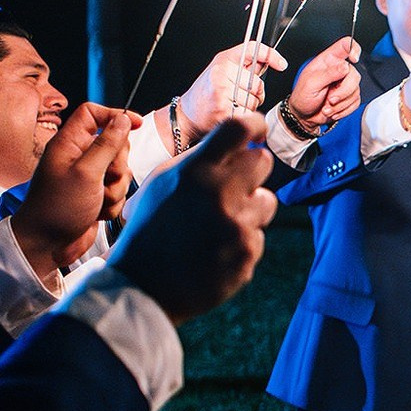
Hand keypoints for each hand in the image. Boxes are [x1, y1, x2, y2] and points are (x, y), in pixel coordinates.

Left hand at [12, 103, 132, 277]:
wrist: (47, 244)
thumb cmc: (57, 208)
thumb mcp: (86, 173)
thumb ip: (107, 144)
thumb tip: (123, 120)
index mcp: (69, 144)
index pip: (93, 113)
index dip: (115, 115)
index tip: (136, 124)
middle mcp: (78, 157)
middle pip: (114, 143)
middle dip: (119, 163)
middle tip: (107, 178)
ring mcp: (88, 176)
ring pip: (120, 169)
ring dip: (117, 187)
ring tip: (100, 201)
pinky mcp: (95, 194)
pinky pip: (118, 190)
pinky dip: (113, 202)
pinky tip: (98, 212)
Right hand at [107, 113, 277, 324]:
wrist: (143, 285)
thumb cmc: (151, 229)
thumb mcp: (162, 183)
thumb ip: (199, 160)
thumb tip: (240, 140)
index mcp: (196, 170)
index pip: (240, 128)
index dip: (254, 124)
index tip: (256, 131)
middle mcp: (221, 193)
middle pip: (263, 161)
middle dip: (252, 170)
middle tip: (233, 185)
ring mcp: (238, 225)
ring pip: (267, 201)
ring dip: (249, 209)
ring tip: (218, 224)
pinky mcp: (248, 252)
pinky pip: (258, 235)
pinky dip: (241, 240)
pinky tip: (216, 250)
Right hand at [179, 43, 285, 140]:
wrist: (187, 114)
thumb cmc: (206, 92)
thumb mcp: (222, 70)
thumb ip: (245, 65)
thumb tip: (272, 60)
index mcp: (223, 61)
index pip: (253, 50)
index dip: (270, 55)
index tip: (281, 64)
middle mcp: (221, 74)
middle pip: (258, 84)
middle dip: (255, 94)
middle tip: (238, 96)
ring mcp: (222, 92)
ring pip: (254, 101)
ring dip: (249, 107)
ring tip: (231, 105)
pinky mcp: (223, 110)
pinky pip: (248, 114)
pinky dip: (244, 117)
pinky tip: (231, 114)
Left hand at [287, 37, 361, 129]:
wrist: (304, 116)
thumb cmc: (302, 97)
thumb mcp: (311, 83)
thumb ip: (328, 73)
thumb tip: (344, 66)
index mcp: (328, 60)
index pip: (345, 46)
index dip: (353, 49)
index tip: (353, 59)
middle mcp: (338, 70)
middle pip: (354, 74)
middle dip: (343, 91)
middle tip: (330, 99)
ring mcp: (344, 84)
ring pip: (356, 91)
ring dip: (341, 104)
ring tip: (327, 106)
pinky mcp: (349, 97)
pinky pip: (355, 102)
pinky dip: (344, 109)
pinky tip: (332, 110)